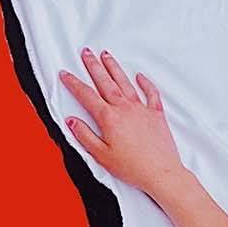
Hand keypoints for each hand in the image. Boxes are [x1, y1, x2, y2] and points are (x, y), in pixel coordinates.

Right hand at [59, 49, 188, 196]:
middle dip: (94, 66)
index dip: (74, 84)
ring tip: (106, 55)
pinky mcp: (156, 114)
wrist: (161, 173)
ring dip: (114, 68)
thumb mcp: (102, 155)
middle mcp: (125, 109)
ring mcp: (141, 109)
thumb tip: (71, 121)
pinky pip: (151, 93)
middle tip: (86, 53)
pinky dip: (145, 83)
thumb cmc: (133, 168)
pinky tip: (140, 76)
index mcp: (109, 118)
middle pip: (105, 82)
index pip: (86, 96)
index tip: (65, 74)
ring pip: (125, 83)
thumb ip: (85, 136)